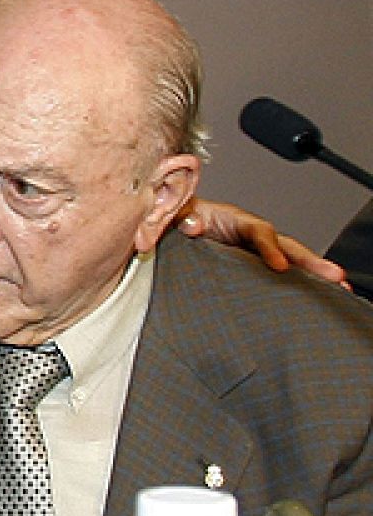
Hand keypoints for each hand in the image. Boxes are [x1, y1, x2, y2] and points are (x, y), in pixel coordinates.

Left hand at [179, 199, 346, 285]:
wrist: (175, 226)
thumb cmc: (180, 219)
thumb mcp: (178, 214)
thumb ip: (184, 218)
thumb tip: (193, 227)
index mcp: (236, 220)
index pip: (260, 232)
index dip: (271, 248)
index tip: (279, 266)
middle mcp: (253, 236)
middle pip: (288, 246)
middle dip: (313, 262)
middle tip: (336, 277)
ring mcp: (257, 252)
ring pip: (292, 262)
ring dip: (315, 276)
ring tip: (341, 293)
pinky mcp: (254, 267)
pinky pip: (281, 275)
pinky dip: (299, 286)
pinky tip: (315, 302)